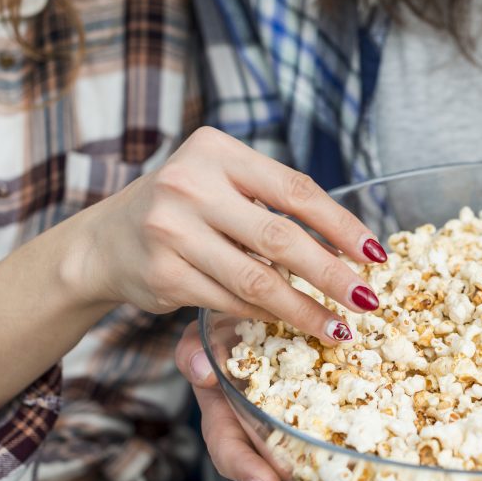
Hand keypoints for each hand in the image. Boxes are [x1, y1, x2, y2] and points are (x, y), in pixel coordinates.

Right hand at [67, 126, 385, 342]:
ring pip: (257, 279)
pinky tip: (293, 326)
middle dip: (333, 273)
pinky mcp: (163, 275)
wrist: (106, 242)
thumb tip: (352, 251)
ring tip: (339, 328)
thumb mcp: (223, 186)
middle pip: (281, 236)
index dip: (342, 224)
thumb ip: (274, 206)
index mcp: (218, 152)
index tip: (375, 254)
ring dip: (305, 309)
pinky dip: (267, 317)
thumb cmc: (186, 212)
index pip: (296, 189)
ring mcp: (172, 230)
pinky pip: (231, 301)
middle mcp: (191, 185)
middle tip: (368, 300)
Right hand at [175, 322, 367, 480]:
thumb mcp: (214, 331)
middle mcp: (255, 451)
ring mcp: (284, 466)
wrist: (265, 331)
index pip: (230, 450)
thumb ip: (196, 349)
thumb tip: (201, 366)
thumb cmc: (240, 331)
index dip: (246, 467)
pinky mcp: (316, 472)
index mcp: (229, 419)